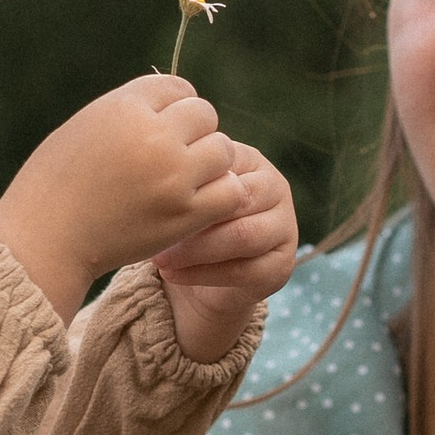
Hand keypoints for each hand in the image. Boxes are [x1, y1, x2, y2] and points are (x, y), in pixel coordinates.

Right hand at [0, 75, 244, 322]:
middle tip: (173, 159)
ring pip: (224, 150)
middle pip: (204, 115)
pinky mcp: (185, 213)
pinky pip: (231, 191)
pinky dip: (220, 195)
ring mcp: (173, 174)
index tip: (159, 129)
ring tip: (185, 181)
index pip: (177, 87)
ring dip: (210, 164)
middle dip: (193, 133)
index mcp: (124, 107)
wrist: (44, 239)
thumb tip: (174, 104)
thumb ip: (130, 112)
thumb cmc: (55, 183)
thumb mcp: (85, 127)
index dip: (172, 107)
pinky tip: (197, 203)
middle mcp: (154, 134)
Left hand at [154, 143, 297, 360]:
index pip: (224, 165)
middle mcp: (276, 189)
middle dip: (194, 219)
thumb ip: (182, 180)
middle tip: (153, 231)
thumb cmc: (185, 222)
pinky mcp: (282, 267)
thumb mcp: (182, 193)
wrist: (199, 274)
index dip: (189, 184)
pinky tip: (172, 274)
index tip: (150, 200)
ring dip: (197, 249)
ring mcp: (285, 228)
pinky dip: (203, 274)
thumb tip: (156, 178)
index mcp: (251, 161)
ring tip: (160, 257)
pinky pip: (244, 271)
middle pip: (238, 200)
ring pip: (243, 236)